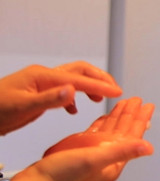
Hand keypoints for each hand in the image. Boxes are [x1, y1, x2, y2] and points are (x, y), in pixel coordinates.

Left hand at [0, 62, 122, 134]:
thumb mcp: (22, 107)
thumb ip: (49, 99)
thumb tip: (73, 90)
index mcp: (42, 77)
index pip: (78, 80)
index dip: (100, 86)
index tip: (117, 92)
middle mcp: (43, 76)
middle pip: (80, 71)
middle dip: (99, 79)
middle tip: (114, 90)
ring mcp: (40, 83)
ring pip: (73, 78)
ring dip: (89, 86)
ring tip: (100, 98)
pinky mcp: (37, 93)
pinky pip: (62, 89)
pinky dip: (74, 96)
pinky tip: (74, 109)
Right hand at [32, 96, 154, 180]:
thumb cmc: (61, 177)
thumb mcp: (94, 160)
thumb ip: (121, 152)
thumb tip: (149, 148)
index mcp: (113, 163)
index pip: (131, 136)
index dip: (140, 119)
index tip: (147, 105)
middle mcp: (105, 160)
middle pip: (123, 132)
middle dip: (131, 115)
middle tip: (139, 100)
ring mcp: (92, 157)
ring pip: (110, 132)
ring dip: (118, 118)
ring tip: (125, 104)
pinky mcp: (78, 154)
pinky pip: (95, 136)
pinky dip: (101, 125)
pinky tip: (104, 118)